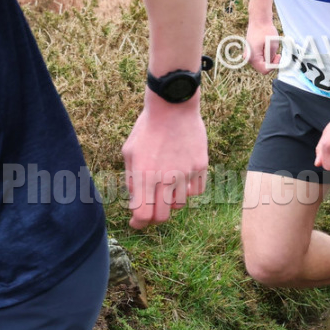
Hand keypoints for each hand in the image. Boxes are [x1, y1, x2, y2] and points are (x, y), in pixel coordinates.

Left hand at [123, 98, 208, 229]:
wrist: (173, 106)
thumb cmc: (147, 127)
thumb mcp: (129, 151)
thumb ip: (130, 178)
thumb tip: (135, 198)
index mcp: (144, 175)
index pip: (143, 215)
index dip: (138, 223)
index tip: (136, 222)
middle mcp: (166, 178)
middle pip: (162, 216)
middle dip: (154, 216)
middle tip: (151, 208)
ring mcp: (186, 173)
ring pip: (180, 204)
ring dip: (171, 201)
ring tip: (167, 186)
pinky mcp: (201, 167)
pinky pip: (196, 191)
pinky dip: (188, 190)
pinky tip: (182, 177)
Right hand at [246, 19, 279, 73]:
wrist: (259, 20)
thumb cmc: (266, 30)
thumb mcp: (272, 45)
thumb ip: (271, 57)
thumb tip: (270, 65)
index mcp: (253, 57)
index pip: (265, 70)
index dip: (273, 65)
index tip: (278, 56)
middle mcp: (248, 57)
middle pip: (262, 67)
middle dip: (271, 62)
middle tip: (276, 52)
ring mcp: (249, 54)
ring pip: (261, 63)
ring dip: (268, 58)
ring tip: (271, 47)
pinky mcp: (251, 51)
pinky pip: (260, 58)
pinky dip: (265, 54)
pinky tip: (268, 46)